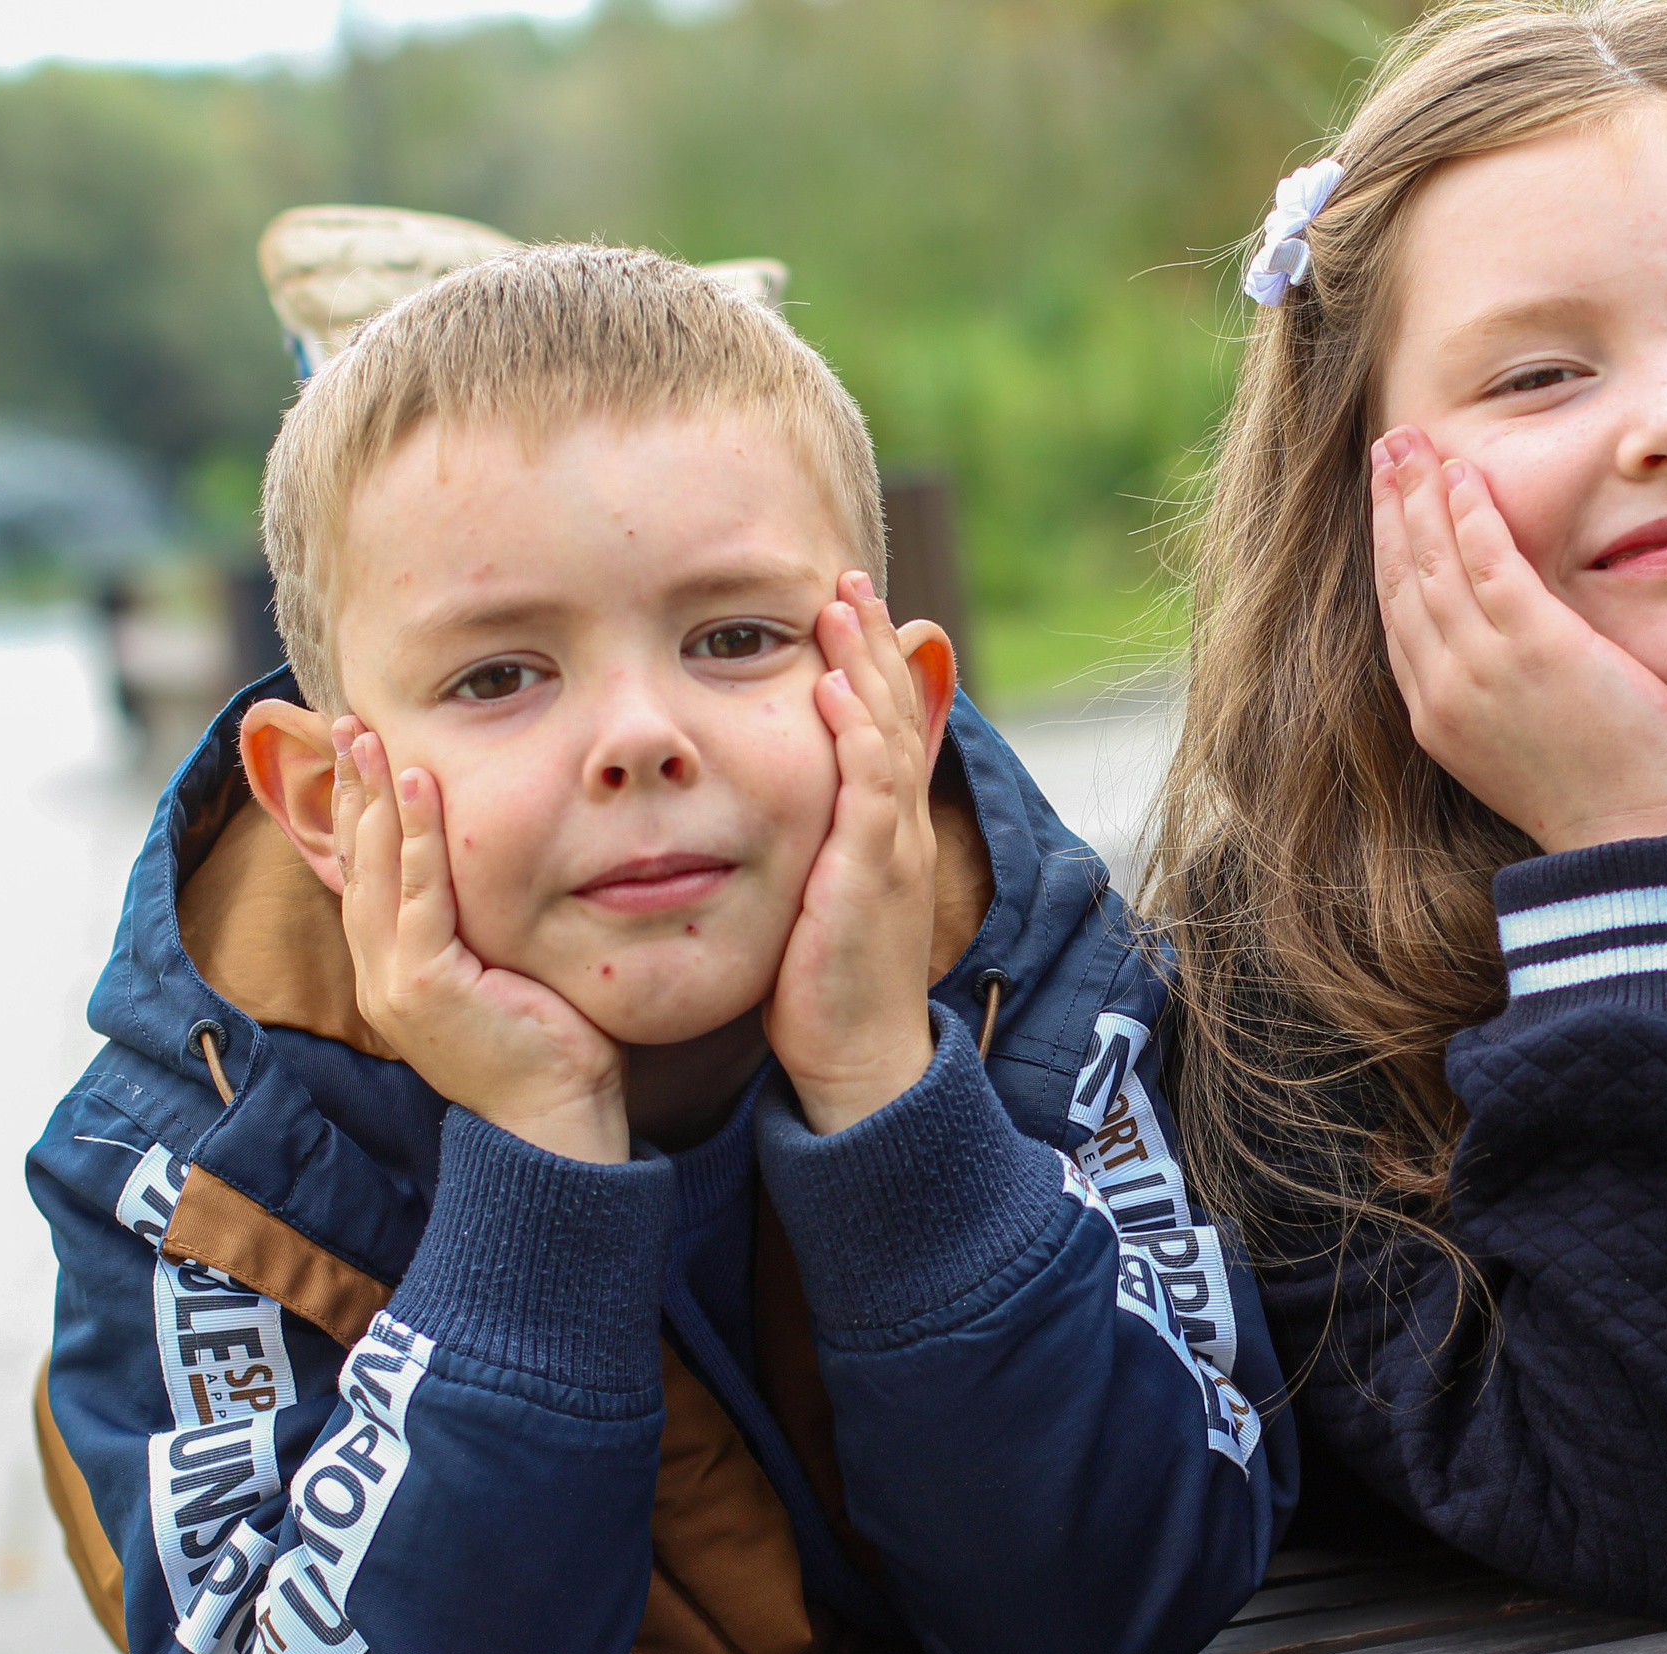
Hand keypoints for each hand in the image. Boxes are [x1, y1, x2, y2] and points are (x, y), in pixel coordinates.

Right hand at [332, 720, 627, 1162]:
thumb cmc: (552, 1049)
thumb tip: (511, 875)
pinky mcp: (426, 984)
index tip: (359, 755)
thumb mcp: (508, 975)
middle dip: (350, 790)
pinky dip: (417, 837)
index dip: (357, 814)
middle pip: (355, 864)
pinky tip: (416, 786)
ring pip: (376, 871)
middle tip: (347, 724)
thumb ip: (489, 928)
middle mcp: (380, 974)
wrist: (555, 1122)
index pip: (365, 878)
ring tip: (367, 736)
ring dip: (372, 798)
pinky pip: (419, 895)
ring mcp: (395, 981)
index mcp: (394, 973)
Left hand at [766, 572, 954, 1133]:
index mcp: (888, 832)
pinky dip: (857, 734)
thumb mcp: (817, 900)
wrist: (857, 1062)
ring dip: (867, 666)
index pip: (884, 727)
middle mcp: (901, 830)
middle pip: (897, 712)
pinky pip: (873, 788)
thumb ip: (805, 847)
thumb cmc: (826, 989)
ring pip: (890, 735)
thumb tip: (764, 810)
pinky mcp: (874, 875)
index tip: (841, 607)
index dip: (869, 664)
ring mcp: (894, 849)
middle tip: (846, 579)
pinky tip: (835, 690)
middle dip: (873, 642)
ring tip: (843, 606)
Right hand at [1372, 424, 1666, 851]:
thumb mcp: (1519, 749)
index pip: (1399, 617)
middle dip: (1390, 507)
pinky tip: (1465, 473)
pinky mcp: (1534, 646)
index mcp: (1437, 716)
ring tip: (1412, 443)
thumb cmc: (1597, 798)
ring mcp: (1484, 667)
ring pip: (1434, 562)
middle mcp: (1445, 688)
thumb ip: (1499, 698)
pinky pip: (1489, 561)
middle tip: (1386, 449)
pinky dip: (1471, 513)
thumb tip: (1507, 663)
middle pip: (1403, 578)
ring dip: (1419, 494)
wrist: (1628, 838)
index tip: (1387, 505)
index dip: (1388, 552)